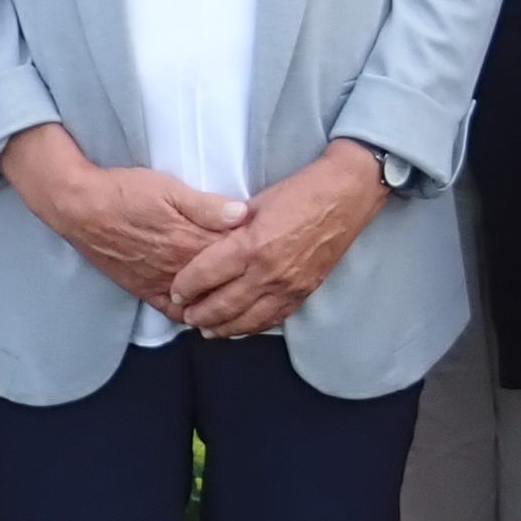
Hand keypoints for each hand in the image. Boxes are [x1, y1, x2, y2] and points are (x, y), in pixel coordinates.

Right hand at [5, 127, 248, 305]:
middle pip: (222, 281)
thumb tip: (243, 214)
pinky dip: (194, 316)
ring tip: (248, 299)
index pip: (233, 255)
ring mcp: (161, 283)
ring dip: (224, 302)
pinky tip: (209, 315)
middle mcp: (178, 269)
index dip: (255, 253)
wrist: (80, 209)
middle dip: (246, 280)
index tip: (274, 248)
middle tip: (271, 276)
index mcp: (189, 241)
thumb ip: (207, 206)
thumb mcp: (169, 188)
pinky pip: (174, 312)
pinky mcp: (145, 290)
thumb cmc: (125, 192)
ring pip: (202, 302)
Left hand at [167, 143, 387, 337]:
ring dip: (221, 328)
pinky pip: (272, 319)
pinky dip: (251, 327)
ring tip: (205, 329)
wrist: (345, 196)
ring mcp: (288, 287)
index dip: (186, 286)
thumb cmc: (299, 191)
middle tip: (184, 315)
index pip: (207, 274)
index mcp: (252, 244)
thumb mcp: (256, 202)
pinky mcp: (303, 293)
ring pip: (246, 320)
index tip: (175, 291)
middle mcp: (269, 272)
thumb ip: (230, 227)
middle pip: (222, 304)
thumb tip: (206, 243)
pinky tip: (238, 328)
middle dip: (198, 313)